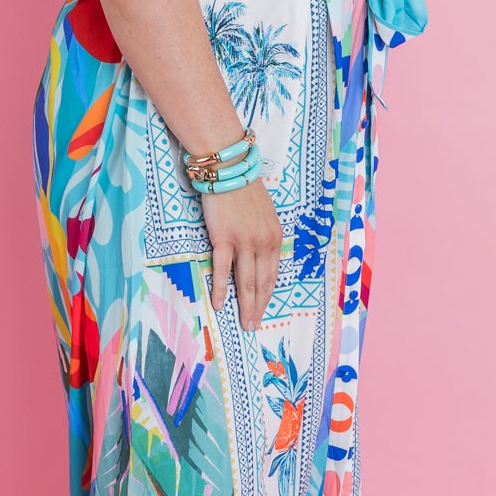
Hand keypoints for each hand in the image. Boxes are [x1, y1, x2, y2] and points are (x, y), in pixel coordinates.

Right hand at [201, 176, 283, 330]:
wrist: (229, 170)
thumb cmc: (243, 189)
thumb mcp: (264, 213)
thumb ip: (264, 235)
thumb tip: (259, 255)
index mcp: (275, 237)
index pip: (273, 273)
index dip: (268, 295)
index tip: (264, 310)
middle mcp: (264, 242)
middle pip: (262, 282)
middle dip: (259, 307)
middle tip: (253, 326)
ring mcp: (245, 242)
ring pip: (247, 281)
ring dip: (246, 305)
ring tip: (244, 323)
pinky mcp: (224, 239)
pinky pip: (224, 270)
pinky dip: (222, 289)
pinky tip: (220, 305)